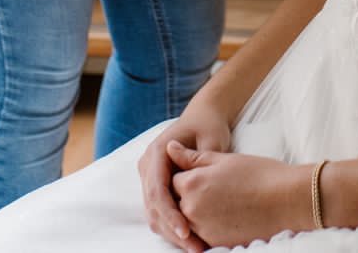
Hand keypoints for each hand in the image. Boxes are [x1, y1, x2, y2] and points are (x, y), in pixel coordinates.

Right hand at [138, 102, 233, 250]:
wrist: (202, 117)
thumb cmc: (208, 126)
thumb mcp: (210, 139)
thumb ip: (199, 158)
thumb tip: (192, 177)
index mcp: (157, 152)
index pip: (158, 189)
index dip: (170, 213)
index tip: (186, 231)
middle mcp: (148, 165)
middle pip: (153, 206)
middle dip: (172, 229)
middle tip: (194, 248)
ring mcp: (149, 176)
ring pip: (154, 213)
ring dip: (171, 232)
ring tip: (194, 248)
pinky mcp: (156, 185)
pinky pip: (159, 211)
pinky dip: (172, 227)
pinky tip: (190, 239)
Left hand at [167, 143, 313, 249]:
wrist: (287, 199)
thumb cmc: (258, 173)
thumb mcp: (224, 159)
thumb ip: (192, 157)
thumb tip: (169, 148)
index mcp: (192, 184)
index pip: (174, 180)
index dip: (186, 175)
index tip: (202, 173)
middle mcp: (192, 210)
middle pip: (177, 203)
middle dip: (187, 196)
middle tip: (212, 188)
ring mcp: (203, 230)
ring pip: (187, 222)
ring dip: (195, 214)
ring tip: (219, 202)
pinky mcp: (216, 244)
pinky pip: (201, 236)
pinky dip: (206, 228)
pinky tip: (224, 216)